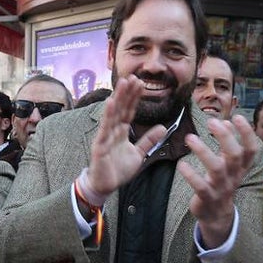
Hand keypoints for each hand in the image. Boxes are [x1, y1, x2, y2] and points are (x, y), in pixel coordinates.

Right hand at [83, 76, 166, 198]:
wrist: (105, 186)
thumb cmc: (118, 170)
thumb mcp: (138, 154)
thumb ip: (148, 140)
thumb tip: (162, 128)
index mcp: (121, 132)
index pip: (129, 111)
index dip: (135, 97)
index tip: (141, 83)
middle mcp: (113, 131)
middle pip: (121, 108)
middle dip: (127, 92)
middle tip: (133, 76)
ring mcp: (105, 137)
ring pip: (113, 114)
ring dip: (118, 97)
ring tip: (123, 83)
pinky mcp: (100, 146)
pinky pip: (105, 129)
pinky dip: (107, 116)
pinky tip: (110, 103)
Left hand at [178, 114, 258, 247]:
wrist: (216, 214)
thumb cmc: (221, 183)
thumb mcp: (228, 164)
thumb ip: (227, 144)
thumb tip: (226, 122)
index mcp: (241, 167)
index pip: (251, 148)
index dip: (247, 133)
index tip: (236, 117)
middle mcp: (234, 176)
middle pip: (235, 155)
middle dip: (225, 137)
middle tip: (211, 122)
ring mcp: (221, 187)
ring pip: (217, 168)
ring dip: (203, 151)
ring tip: (189, 138)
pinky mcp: (207, 197)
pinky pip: (200, 186)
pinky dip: (191, 175)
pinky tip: (181, 165)